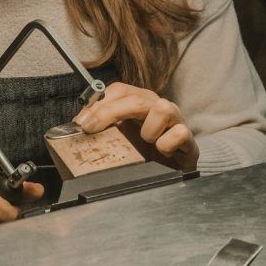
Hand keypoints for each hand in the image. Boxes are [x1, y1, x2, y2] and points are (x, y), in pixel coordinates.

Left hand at [73, 82, 199, 171]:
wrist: (172, 174)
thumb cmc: (144, 154)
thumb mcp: (120, 139)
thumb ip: (102, 130)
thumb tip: (76, 126)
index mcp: (140, 103)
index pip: (119, 90)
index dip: (98, 104)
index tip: (81, 123)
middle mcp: (158, 107)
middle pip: (135, 99)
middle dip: (109, 113)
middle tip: (90, 130)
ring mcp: (176, 120)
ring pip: (163, 108)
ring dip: (148, 130)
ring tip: (145, 143)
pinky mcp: (188, 138)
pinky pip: (179, 133)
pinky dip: (167, 145)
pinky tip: (163, 152)